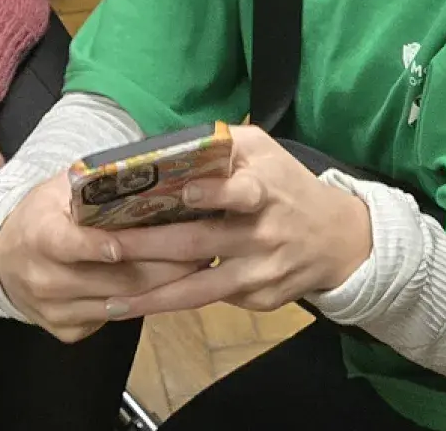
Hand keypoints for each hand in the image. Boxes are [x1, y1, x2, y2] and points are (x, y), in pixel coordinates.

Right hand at [0, 174, 202, 341]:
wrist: (2, 263)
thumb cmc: (40, 217)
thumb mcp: (55, 192)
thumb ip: (91, 183)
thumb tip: (144, 166)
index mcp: (40, 238)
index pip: (71, 245)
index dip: (101, 245)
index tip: (130, 242)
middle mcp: (44, 279)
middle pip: (113, 279)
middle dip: (161, 265)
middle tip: (200, 249)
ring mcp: (55, 310)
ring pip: (121, 305)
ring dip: (162, 288)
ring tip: (196, 267)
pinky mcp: (66, 331)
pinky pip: (112, 321)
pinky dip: (141, 305)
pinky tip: (166, 289)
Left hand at [92, 125, 372, 319]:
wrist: (339, 238)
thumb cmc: (286, 184)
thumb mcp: (263, 150)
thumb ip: (220, 143)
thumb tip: (163, 145)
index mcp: (264, 191)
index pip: (241, 193)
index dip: (213, 194)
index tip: (183, 191)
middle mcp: (263, 235)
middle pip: (200, 244)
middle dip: (149, 247)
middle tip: (106, 247)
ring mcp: (262, 273)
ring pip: (201, 289)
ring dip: (154, 296)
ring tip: (111, 302)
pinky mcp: (261, 299)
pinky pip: (211, 300)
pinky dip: (174, 302)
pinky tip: (138, 302)